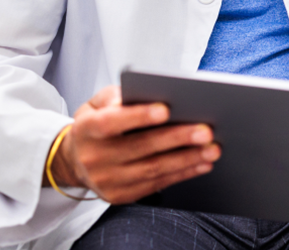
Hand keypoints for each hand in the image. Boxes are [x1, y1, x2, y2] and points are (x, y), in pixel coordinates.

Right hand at [45, 85, 220, 203]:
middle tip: (206, 131)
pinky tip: (203, 163)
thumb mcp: (97, 103)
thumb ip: (118, 96)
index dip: (138, 116)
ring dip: (187, 159)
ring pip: (153, 169)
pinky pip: (157, 184)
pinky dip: (183, 173)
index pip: (111, 122)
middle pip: (140, 147)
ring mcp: (107, 180)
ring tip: (213, 149)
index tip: (166, 109)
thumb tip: (149, 93)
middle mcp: (94, 157)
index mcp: (87, 129)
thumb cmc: (97, 123)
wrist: (75, 160)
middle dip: (177, 138)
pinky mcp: (120, 195)